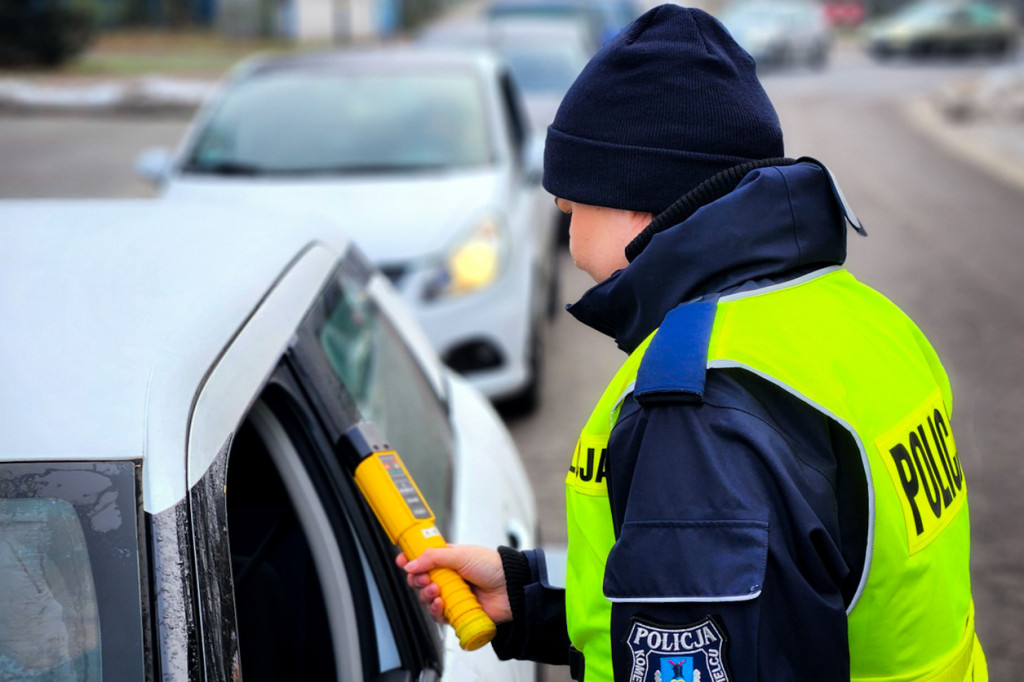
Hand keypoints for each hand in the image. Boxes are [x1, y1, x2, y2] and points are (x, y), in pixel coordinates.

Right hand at [397, 545, 511, 624]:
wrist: (510, 588)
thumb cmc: (492, 566)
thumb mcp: (460, 554)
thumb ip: (433, 557)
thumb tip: (410, 563)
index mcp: (449, 559)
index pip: (423, 559)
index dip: (411, 560)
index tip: (402, 561)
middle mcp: (449, 577)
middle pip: (421, 581)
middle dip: (418, 580)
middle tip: (424, 578)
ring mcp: (452, 595)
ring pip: (427, 599)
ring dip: (426, 595)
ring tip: (437, 591)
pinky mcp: (456, 612)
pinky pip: (438, 615)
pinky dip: (436, 610)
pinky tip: (441, 604)